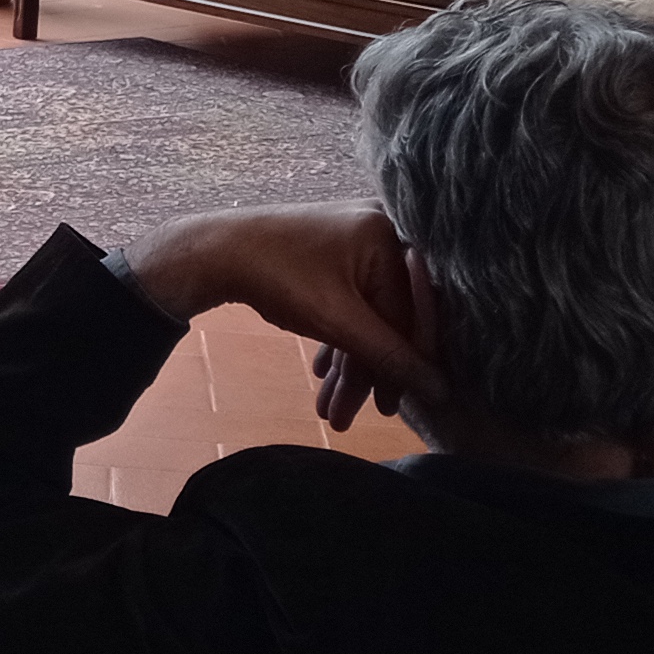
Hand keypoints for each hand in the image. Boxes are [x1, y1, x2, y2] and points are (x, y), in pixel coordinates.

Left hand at [128, 204, 441, 425]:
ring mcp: (355, 243)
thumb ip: (388, 355)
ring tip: (328, 410)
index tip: (388, 409)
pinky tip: (321, 374)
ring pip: (361, 316)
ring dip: (345, 364)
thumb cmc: (281, 278)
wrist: (214, 250)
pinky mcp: (333, 255)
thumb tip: (439, 390)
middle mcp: (381, 234)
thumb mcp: (339, 321)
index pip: (409, 317)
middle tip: (345, 418)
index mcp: (392, 238)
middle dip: (361, 374)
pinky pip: (347, 302)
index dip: (398, 368)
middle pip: (385, 319)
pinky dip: (335, 338)